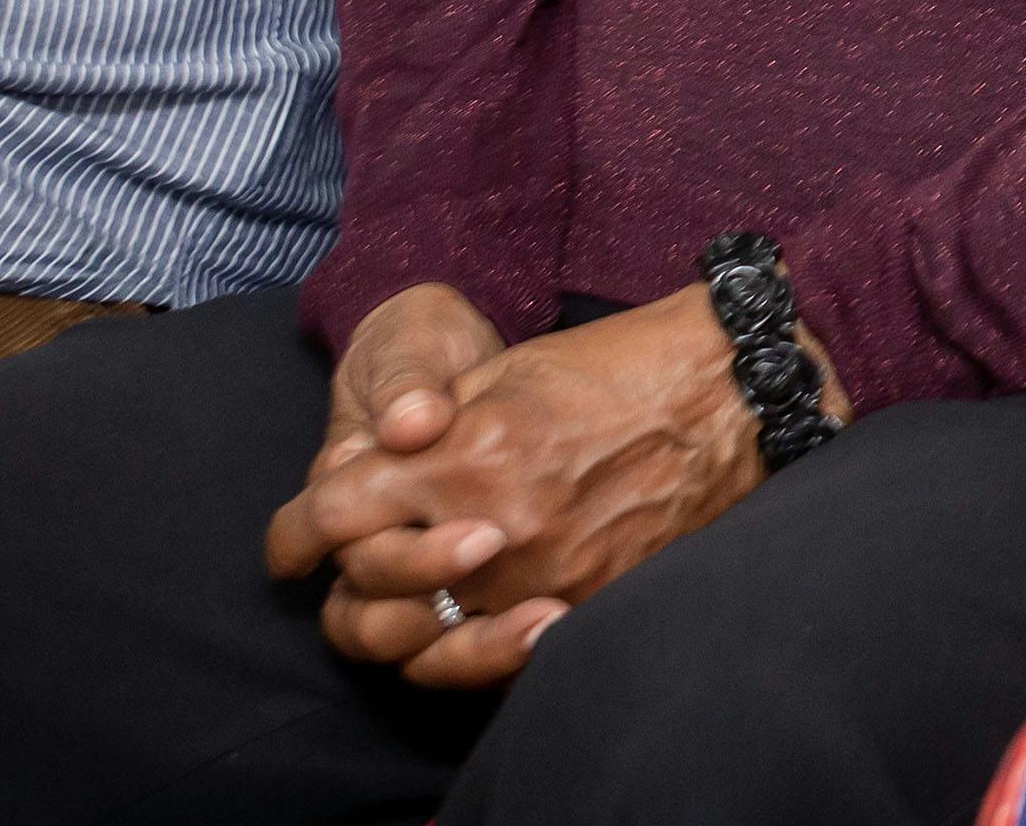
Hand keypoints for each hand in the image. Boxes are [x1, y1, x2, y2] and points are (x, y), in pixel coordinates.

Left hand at [270, 286, 792, 686]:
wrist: (733, 396)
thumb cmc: (621, 366)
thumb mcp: (510, 368)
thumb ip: (430, 425)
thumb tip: (367, 464)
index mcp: (465, 453)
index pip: (334, 513)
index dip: (295, 530)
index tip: (292, 539)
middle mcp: (492, 526)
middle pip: (366, 588)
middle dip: (345, 574)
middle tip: (349, 563)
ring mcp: (540, 576)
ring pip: (422, 641)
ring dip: (400, 621)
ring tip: (406, 600)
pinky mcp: (587, 605)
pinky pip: (497, 659)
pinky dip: (470, 649)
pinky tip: (470, 623)